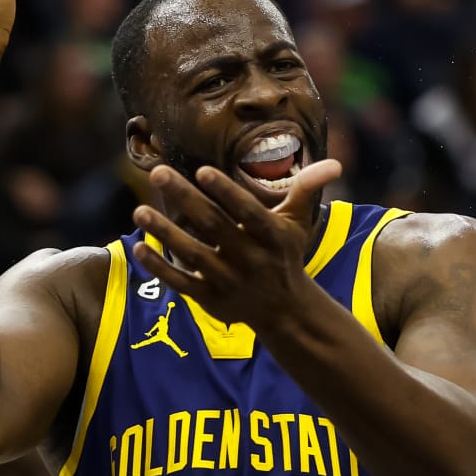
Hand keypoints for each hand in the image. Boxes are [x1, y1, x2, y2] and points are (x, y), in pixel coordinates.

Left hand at [129, 159, 343, 329]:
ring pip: (192, 256)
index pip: (248, 213)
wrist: (286, 312)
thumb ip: (307, 190)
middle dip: (186, 199)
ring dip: (165, 233)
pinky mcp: (212, 302)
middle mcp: (251, 261)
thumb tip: (336, 163)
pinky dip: (160, 268)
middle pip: (214, 227)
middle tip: (158, 173)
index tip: (203, 170)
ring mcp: (229, 282)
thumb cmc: (286, 255)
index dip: (227, 192)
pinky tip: (139, 246)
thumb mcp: (300, 224)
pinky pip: (181, 284)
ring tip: (139, 211)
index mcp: (273, 239)